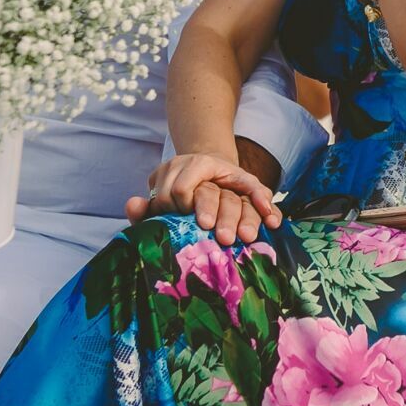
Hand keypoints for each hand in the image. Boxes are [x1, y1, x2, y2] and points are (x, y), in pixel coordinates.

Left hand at [126, 152, 282, 245]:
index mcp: (181, 169)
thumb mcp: (159, 197)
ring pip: (235, 197)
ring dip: (243, 217)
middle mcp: (206, 168)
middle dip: (217, 215)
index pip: (180, 188)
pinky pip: (257, 189)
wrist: (204, 168)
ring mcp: (227, 176)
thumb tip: (133, 204)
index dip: (182, 206)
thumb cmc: (175, 194)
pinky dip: (265, 202)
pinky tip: (272, 220)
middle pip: (210, 194)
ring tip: (245, 237)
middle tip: (222, 238)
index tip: (189, 223)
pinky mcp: (246, 183)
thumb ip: (145, 207)